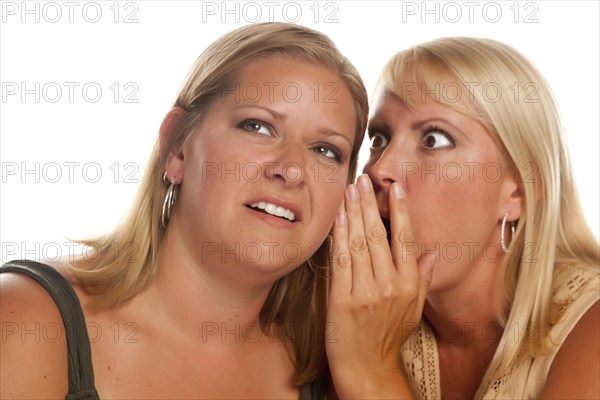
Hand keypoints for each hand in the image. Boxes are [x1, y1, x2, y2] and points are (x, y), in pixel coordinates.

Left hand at [326, 175, 435, 398]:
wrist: (367, 368)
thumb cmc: (390, 337)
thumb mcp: (415, 310)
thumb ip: (422, 279)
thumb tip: (431, 253)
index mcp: (410, 285)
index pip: (406, 239)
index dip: (401, 211)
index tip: (395, 188)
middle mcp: (389, 286)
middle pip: (378, 235)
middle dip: (369, 203)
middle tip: (363, 180)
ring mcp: (365, 292)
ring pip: (359, 244)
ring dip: (353, 213)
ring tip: (350, 190)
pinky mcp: (342, 299)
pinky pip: (341, 261)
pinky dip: (339, 237)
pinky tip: (338, 218)